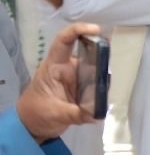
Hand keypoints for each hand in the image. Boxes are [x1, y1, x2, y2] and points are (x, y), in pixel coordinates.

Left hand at [16, 23, 96, 140]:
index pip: (64, 42)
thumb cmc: (37, 112)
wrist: (33, 124)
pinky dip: (103, 91)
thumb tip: (97, 114)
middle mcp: (67, 69)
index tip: (96, 30)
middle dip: (101, 54)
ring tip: (105, 90)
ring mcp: (76, 79)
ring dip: (103, 77)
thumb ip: (75, 113)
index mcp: (55, 67)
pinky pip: (97, 85)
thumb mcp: (54, 113)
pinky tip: (104, 100)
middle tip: (112, 60)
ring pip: (95, 71)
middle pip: (86, 54)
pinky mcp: (83, 90)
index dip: (78, 31)